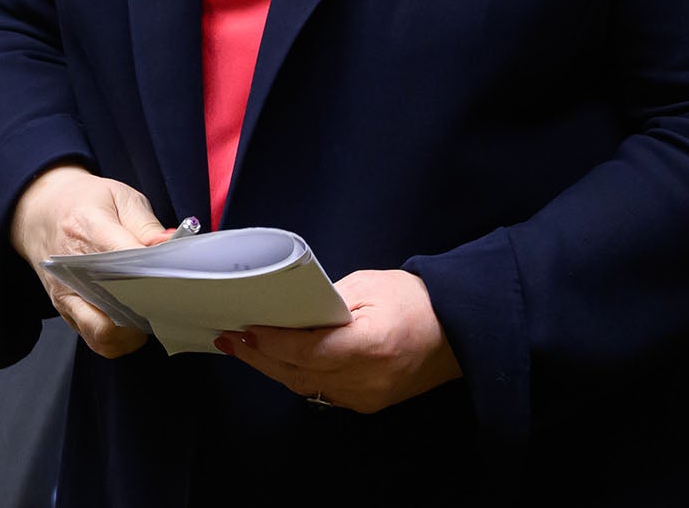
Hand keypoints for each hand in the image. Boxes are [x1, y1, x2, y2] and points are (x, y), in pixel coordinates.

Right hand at [11, 165, 178, 358]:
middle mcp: (72, 269)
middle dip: (146, 307)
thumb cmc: (85, 202)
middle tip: (168, 299)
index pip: (123, 258)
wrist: (40, 211)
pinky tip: (133, 322)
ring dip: (132, 330)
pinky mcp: (65, 309)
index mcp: (88, 229)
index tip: (174, 274)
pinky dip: (118, 339)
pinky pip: (95, 339)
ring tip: (151, 312)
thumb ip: (146, 224)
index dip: (152, 271)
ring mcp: (66, 295)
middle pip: (113, 306)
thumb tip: (169, 246)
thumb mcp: (119, 197)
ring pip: (104, 333)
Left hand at [216, 269, 460, 413]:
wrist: (457, 331)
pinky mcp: (367, 403)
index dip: (271, 341)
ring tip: (245, 349)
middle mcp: (365, 379)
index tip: (246, 328)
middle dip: (260, 356)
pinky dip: (297, 376)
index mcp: (369, 345)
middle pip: (298, 373)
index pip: (307, 350)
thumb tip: (290, 311)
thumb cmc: (415, 300)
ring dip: (273, 368)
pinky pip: (322, 392)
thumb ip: (326, 300)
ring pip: (305, 386)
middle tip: (231, 339)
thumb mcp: (368, 285)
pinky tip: (279, 362)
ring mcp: (365, 397)